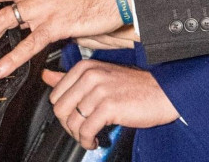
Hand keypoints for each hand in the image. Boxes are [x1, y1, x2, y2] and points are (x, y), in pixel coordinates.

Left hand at [42, 62, 179, 148]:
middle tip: (80, 131)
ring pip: (72, 121)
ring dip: (78, 136)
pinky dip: (87, 141)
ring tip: (88, 138)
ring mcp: (99, 90)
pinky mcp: (109, 107)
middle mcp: (90, 76)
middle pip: (60, 109)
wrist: (162, 92)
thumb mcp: (100, 75)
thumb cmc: (133, 86)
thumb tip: (46, 76)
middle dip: (68, 126)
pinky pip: (86, 130)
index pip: (56, 94)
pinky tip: (95, 141)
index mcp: (84, 67)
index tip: (73, 118)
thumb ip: (70, 77)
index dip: (63, 112)